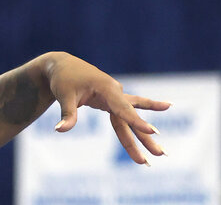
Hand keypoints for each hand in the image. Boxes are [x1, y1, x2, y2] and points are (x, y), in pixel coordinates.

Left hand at [44, 52, 170, 164]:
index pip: (123, 108)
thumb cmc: (63, 79)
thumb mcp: (64, 95)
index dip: (136, 121)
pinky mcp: (111, 100)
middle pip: (131, 116)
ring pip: (130, 117)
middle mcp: (114, 91)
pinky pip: (127, 112)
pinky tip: (156, 123)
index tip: (152, 131)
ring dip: (143, 134)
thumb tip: (59, 130)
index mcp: (106, 88)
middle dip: (145, 135)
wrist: (60, 66)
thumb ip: (67, 114)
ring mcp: (114, 96)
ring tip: (162, 152)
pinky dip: (138, 120)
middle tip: (161, 154)